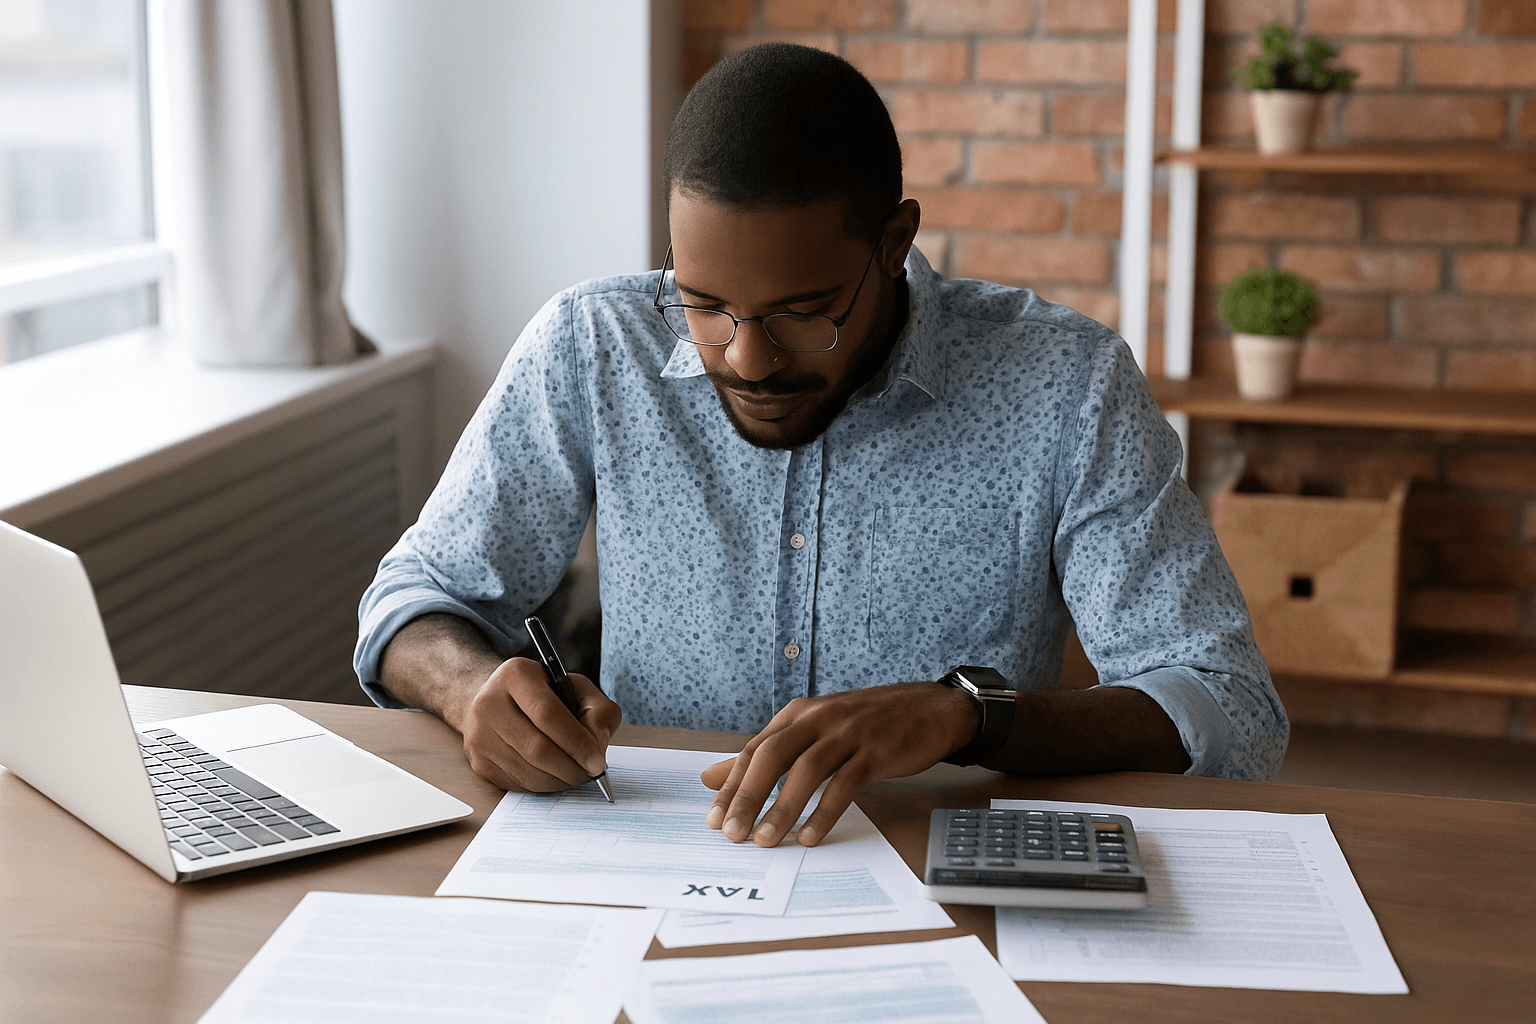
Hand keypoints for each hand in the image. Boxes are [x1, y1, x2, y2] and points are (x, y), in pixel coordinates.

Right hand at [457, 657, 621, 791]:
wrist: (499, 701)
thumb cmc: (545, 695)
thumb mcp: (577, 689)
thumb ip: (598, 711)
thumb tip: (597, 748)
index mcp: (516, 675)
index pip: (548, 714)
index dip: (576, 742)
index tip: (597, 762)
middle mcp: (489, 703)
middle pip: (537, 749)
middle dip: (571, 768)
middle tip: (590, 773)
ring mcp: (479, 735)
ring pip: (528, 772)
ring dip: (560, 781)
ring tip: (576, 774)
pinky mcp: (478, 761)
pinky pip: (517, 785)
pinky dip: (543, 786)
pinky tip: (555, 775)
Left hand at [700, 681, 978, 847]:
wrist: (930, 709)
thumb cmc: (866, 725)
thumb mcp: (813, 731)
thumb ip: (766, 753)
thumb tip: (712, 777)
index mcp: (798, 714)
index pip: (755, 750)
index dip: (732, 784)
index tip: (716, 818)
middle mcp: (818, 719)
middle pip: (773, 756)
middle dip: (748, 796)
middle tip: (733, 833)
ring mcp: (849, 733)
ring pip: (806, 770)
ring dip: (783, 807)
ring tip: (767, 840)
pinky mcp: (876, 751)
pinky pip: (845, 783)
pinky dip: (825, 811)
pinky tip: (811, 835)